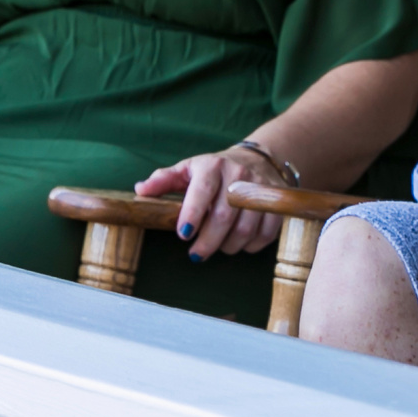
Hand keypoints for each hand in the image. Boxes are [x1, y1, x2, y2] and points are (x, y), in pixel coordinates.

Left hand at [136, 148, 284, 259]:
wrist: (257, 161)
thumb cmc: (213, 171)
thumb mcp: (188, 170)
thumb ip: (163, 180)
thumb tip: (140, 190)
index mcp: (212, 166)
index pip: (202, 191)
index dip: (192, 214)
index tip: (184, 234)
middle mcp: (239, 175)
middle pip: (224, 217)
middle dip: (208, 242)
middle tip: (196, 255)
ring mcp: (260, 189)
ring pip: (245, 229)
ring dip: (228, 246)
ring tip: (217, 247)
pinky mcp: (277, 203)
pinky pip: (265, 234)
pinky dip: (250, 246)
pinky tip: (238, 244)